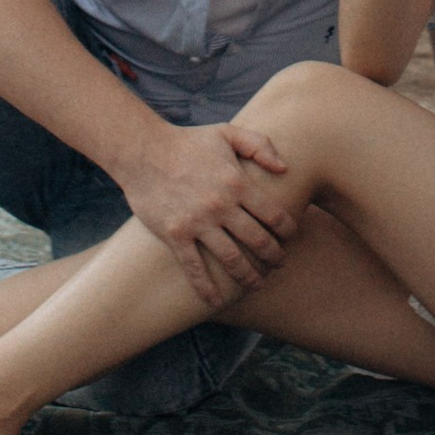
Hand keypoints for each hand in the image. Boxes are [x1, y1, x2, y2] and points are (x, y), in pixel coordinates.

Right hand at [120, 118, 298, 308]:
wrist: (142, 151)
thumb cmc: (187, 141)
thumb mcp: (227, 133)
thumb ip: (259, 145)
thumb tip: (285, 168)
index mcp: (237, 182)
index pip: (273, 214)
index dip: (287, 230)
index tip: (291, 239)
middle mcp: (221, 206)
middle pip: (258, 241)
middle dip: (274, 257)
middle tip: (280, 265)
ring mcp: (198, 223)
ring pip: (232, 260)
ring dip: (249, 277)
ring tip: (258, 285)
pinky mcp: (175, 236)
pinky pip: (194, 268)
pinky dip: (206, 288)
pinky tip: (216, 301)